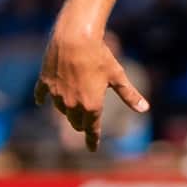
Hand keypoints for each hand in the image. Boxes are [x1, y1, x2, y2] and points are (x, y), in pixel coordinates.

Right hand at [35, 25, 148, 152]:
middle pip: (76, 122)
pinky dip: (42, 99)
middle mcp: (72, 104)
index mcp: (91, 106)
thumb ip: (129, 95)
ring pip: (61, 110)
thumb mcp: (118, 76)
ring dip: (67, 110)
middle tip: (86, 124)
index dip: (92, 140)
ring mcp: (57, 94)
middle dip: (82, 124)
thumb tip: (145, 109)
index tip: (92, 149)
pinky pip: (42, 95)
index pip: (92, 129)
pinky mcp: (45, 82)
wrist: (75, 37)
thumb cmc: (100, 56)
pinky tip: (41, 102)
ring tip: (73, 104)